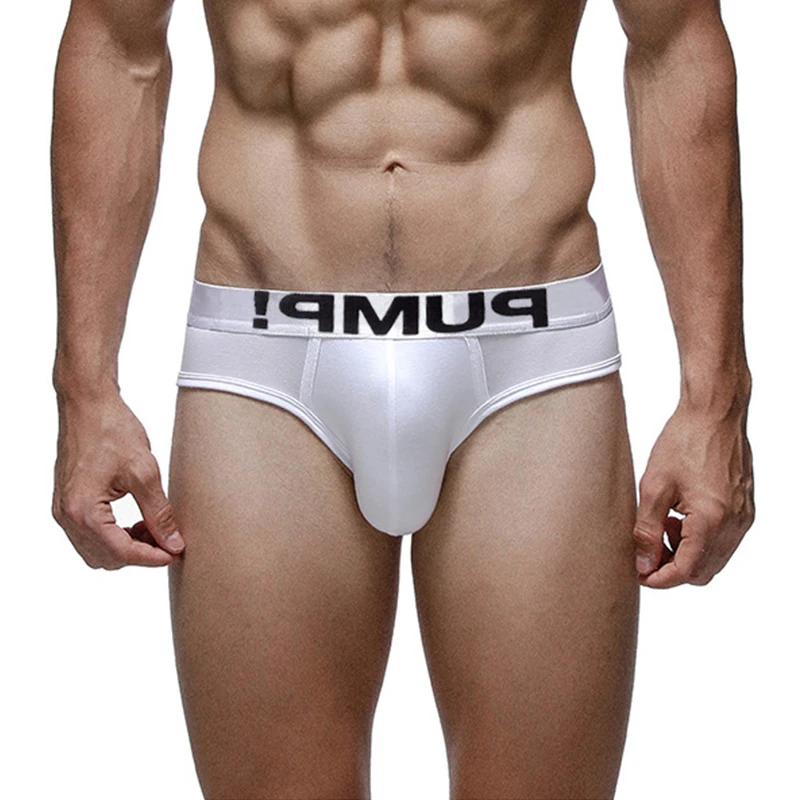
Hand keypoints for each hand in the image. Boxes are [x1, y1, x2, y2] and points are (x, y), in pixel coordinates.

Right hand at [52, 389, 183, 568]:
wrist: (88, 405)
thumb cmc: (112, 430)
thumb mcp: (144, 472)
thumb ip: (159, 513)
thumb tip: (173, 543)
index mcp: (83, 510)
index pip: (121, 552)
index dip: (152, 557)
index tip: (177, 553)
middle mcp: (67, 516)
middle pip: (107, 558)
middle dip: (140, 553)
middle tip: (168, 538)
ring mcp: (64, 511)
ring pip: (97, 551)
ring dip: (127, 546)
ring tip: (154, 528)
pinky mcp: (67, 503)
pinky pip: (90, 535)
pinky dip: (114, 536)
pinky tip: (138, 521)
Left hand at [633, 395, 754, 587]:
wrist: (714, 413)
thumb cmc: (684, 441)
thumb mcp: (653, 486)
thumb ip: (646, 529)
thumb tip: (642, 564)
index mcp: (712, 520)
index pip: (686, 571)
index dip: (660, 579)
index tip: (638, 574)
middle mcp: (734, 524)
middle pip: (703, 571)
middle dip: (671, 568)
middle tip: (645, 552)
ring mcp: (744, 516)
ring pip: (713, 557)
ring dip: (684, 553)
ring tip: (659, 527)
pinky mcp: (744, 507)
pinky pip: (722, 539)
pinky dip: (698, 539)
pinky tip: (677, 517)